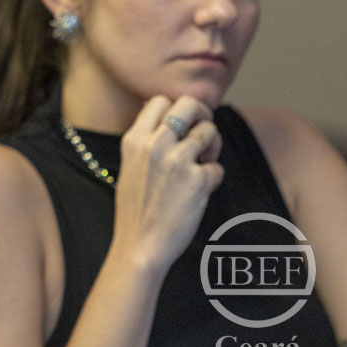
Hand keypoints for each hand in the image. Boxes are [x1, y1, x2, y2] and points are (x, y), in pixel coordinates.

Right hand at [111, 95, 223, 272]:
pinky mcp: (198, 180)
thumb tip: (158, 111)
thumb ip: (144, 140)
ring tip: (202, 165)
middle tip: (201, 135)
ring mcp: (177, 161)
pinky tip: (199, 192)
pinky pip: (217, 167)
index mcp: (133, 140)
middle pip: (190, 105)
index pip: (160, 100)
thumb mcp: (129, 166)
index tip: (180, 127)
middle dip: (202, 116)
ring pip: (209, 131)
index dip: (174, 110)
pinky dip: (212, 179)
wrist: (139, 245)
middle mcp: (154, 145)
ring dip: (212, 147)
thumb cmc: (134, 209)